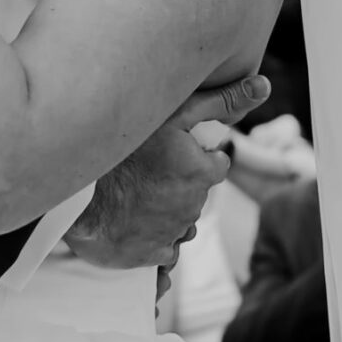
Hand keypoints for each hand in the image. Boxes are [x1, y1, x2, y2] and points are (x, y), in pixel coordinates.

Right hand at [66, 75, 271, 270]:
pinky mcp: (153, 255)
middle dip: (180, 184)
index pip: (215, 165)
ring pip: (180, 221)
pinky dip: (153, 237)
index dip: (195, 157)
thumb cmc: (122, 153)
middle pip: (196, 193)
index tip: (171, 153)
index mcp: (201, 172)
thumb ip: (219, 101)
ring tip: (137, 195)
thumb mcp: (172, 115)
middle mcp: (192, 206)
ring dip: (166, 210)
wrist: (78, 200)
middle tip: (149, 171)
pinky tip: (134, 223)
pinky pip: (164, 247)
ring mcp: (172, 232)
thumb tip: (264, 86)